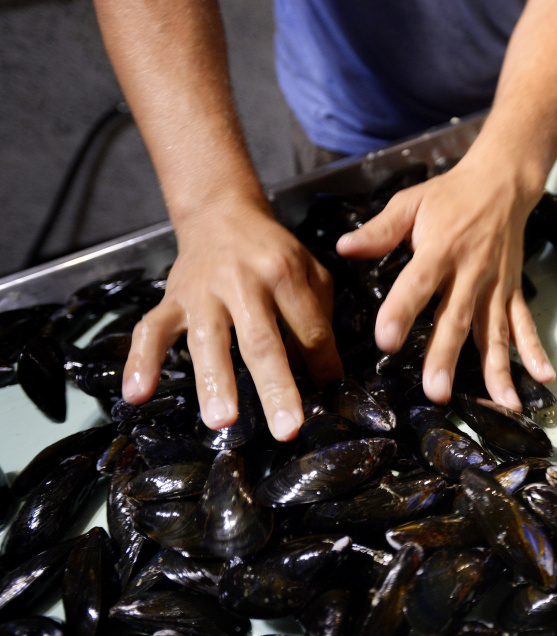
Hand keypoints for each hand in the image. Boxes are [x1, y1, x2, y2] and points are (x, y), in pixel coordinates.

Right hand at [122, 197, 342, 440]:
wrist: (221, 214)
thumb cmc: (273, 252)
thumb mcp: (309, 270)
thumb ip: (318, 315)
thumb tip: (321, 373)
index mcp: (284, 273)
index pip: (309, 328)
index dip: (323, 365)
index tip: (331, 397)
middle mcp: (243, 282)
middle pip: (261, 340)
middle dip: (275, 387)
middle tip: (287, 429)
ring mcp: (202, 293)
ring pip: (207, 340)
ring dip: (214, 381)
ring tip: (221, 421)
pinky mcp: (171, 299)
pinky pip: (151, 331)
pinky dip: (140, 361)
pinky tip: (136, 394)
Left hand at [336, 157, 554, 408]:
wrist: (502, 182)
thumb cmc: (449, 195)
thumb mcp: (410, 202)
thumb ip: (379, 230)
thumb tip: (343, 248)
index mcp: (440, 249)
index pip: (418, 283)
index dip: (402, 311)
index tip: (386, 341)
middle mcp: (471, 273)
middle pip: (457, 319)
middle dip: (447, 356)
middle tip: (437, 392)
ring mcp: (496, 286)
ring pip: (494, 332)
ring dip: (497, 369)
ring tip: (502, 405)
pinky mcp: (513, 292)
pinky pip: (524, 324)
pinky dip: (534, 351)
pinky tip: (543, 378)